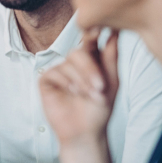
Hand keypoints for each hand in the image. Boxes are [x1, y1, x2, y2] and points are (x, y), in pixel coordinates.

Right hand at [40, 28, 119, 145]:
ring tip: (90, 96)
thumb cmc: (99, 109)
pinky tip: (73, 93)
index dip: (94, 33)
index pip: (92, 40)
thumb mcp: (112, 82)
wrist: (85, 132)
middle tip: (101, 87)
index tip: (100, 31)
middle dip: (90, 68)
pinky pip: (54, 72)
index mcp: (92, 59)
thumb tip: (115, 31)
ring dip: (82, 79)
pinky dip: (66, 82)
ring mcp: (59, 70)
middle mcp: (74, 63)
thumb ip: (111, 57)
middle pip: (79, 51)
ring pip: (68, 62)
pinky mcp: (46, 80)